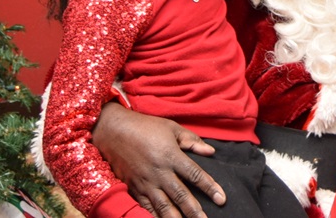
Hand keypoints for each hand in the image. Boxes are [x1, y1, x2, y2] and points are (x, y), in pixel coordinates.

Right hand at [92, 102, 224, 217]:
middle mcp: (160, 172)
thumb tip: (211, 151)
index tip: (221, 199)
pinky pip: (145, 207)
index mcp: (171, 156)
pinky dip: (153, 217)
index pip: (195, 175)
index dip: (210, 187)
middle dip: (194, 211)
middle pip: (181, 195)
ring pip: (163, 206)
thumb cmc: (145, 126)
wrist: (113, 131)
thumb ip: (191, 140)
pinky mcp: (133, 188)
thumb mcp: (171, 128)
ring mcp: (145, 182)